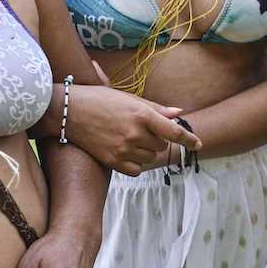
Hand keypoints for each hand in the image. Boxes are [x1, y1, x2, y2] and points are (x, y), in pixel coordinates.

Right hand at [69, 84, 201, 174]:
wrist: (68, 112)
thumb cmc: (99, 99)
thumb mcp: (128, 98)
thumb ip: (155, 108)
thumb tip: (179, 113)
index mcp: (141, 114)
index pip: (174, 131)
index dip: (189, 139)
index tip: (198, 145)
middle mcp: (135, 133)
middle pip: (162, 145)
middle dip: (157, 138)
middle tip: (140, 129)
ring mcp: (123, 149)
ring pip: (150, 157)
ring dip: (146, 150)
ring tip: (129, 138)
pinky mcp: (112, 161)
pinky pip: (137, 170)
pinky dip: (136, 163)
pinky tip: (125, 151)